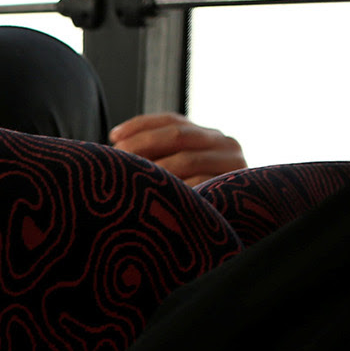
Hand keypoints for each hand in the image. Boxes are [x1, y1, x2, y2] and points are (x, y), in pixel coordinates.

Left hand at [109, 112, 246, 185]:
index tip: (114, 136)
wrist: (234, 229)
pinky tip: (154, 197)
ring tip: (131, 179)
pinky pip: (200, 184)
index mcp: (207, 135)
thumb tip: (116, 141)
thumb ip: (158, 155)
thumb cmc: (198, 198)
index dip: (141, 125)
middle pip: (178, 135)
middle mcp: (225, 143)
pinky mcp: (235, 186)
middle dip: (143, 143)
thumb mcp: (180, 171)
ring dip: (156, 169)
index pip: (172, 121)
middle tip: (118, 156)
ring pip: (187, 159)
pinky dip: (176, 189)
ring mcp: (233, 164)